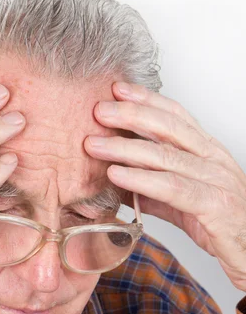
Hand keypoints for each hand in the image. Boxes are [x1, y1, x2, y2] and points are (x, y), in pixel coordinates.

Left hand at [84, 82, 245, 291]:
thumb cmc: (219, 223)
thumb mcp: (181, 200)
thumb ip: (152, 187)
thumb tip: (117, 177)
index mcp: (208, 152)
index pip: (176, 116)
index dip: (147, 99)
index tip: (117, 90)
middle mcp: (213, 160)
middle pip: (169, 127)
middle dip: (131, 114)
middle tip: (98, 110)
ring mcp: (216, 180)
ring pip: (166, 155)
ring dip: (125, 147)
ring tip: (94, 144)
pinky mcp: (214, 205)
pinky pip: (172, 188)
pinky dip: (140, 179)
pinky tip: (115, 174)